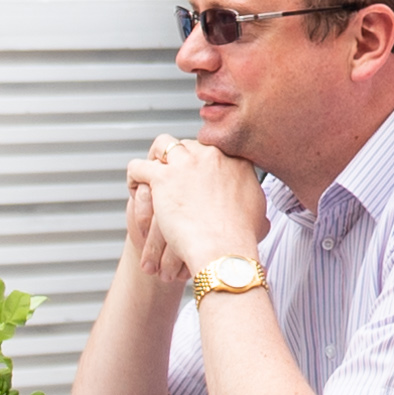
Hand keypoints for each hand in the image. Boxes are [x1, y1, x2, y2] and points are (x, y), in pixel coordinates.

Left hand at [125, 135, 266, 283]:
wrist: (225, 250)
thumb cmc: (240, 239)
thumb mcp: (259, 213)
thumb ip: (253, 200)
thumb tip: (255, 205)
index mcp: (235, 161)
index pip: (213, 148)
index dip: (201, 161)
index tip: (196, 175)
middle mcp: (211, 155)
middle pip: (188, 144)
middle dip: (179, 159)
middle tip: (173, 177)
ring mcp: (186, 163)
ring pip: (162, 145)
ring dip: (156, 159)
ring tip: (151, 175)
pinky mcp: (163, 178)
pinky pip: (139, 166)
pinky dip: (134, 177)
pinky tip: (136, 189)